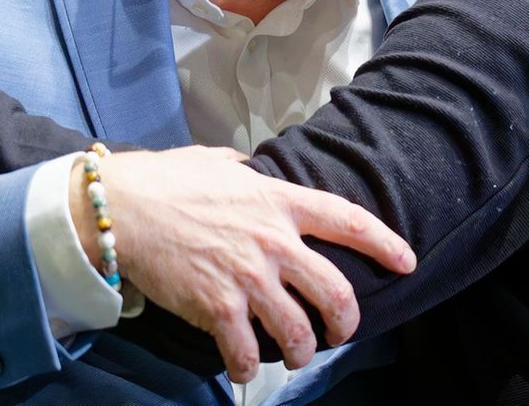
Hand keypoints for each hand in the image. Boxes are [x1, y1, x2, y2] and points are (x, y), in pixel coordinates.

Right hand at [73, 147, 415, 383]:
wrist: (121, 209)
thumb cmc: (165, 181)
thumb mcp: (218, 162)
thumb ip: (245, 170)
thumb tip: (249, 169)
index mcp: (280, 202)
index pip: (349, 221)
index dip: (385, 244)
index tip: (407, 262)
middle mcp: (274, 241)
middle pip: (336, 292)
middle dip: (347, 321)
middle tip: (341, 331)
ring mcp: (249, 277)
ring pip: (300, 332)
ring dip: (304, 351)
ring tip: (298, 355)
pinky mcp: (218, 307)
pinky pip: (248, 352)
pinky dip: (249, 366)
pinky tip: (244, 366)